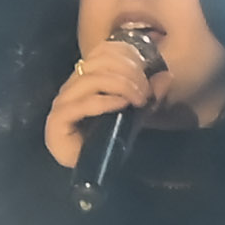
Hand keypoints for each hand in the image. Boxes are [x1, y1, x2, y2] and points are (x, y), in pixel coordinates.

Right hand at [43, 34, 164, 170]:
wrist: (91, 173)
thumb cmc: (110, 140)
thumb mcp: (137, 113)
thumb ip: (150, 94)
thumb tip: (166, 75)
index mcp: (86, 77)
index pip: (101, 52)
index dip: (125, 55)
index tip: (147, 69)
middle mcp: (72, 85)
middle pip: (98, 63)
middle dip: (128, 72)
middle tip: (146, 90)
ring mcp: (63, 102)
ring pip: (91, 80)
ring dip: (120, 86)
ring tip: (138, 99)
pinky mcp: (58, 120)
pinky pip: (83, 104)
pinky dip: (105, 102)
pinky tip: (122, 105)